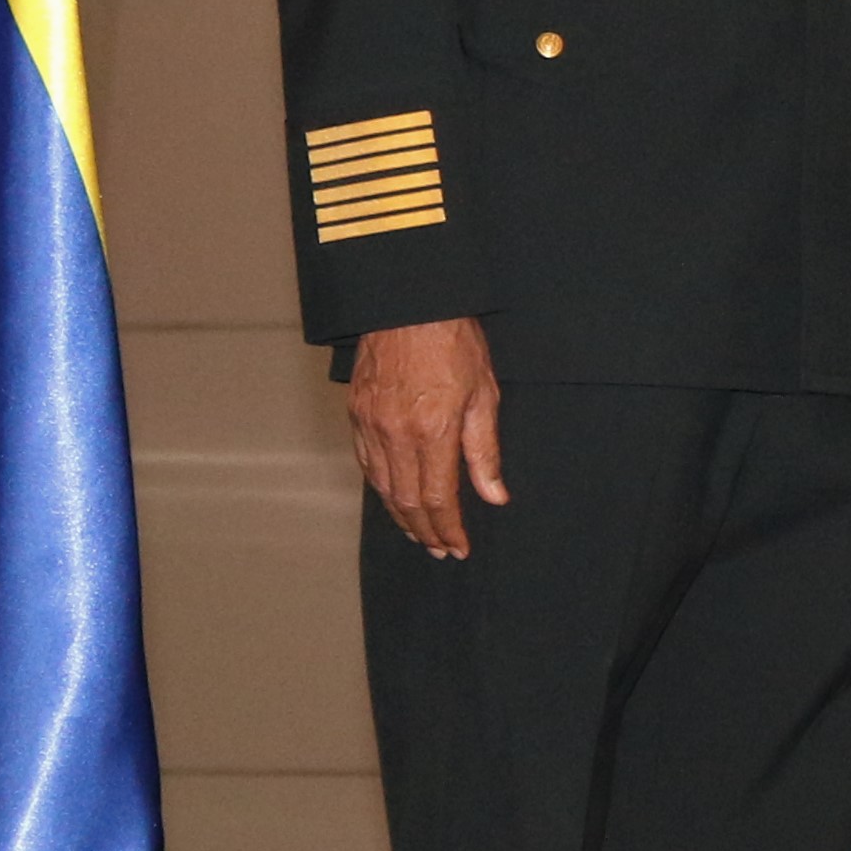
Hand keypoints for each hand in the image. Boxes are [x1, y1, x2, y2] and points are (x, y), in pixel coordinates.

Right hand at [346, 316, 505, 557]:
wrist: (410, 301)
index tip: (458, 548)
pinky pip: (366, 462)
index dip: (449, 530)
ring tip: (419, 533)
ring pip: (382, 487)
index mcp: (432, 431)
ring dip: (401, 516)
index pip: (438, 499)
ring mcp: (370, 423)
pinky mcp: (355, 412)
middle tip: (440, 549)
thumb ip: (484, 450)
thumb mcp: (484, 393)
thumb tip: (494, 496)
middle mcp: (395, 434)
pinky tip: (393, 496)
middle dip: (425, 531)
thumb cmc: (454, 340)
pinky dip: (380, 487)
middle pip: (406, 501)